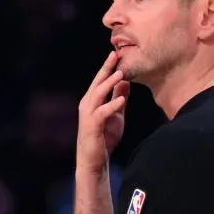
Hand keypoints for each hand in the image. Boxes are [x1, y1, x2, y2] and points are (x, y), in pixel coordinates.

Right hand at [77, 51, 129, 172]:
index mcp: (92, 101)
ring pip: (98, 94)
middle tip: (114, 55)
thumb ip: (119, 99)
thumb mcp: (116, 115)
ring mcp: (88, 114)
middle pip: (97, 83)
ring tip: (120, 74)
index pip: (99, 81)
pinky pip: (102, 112)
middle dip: (106, 69)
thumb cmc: (104, 137)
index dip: (107, 67)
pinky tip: (122, 99)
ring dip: (109, 83)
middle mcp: (87, 104)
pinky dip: (112, 105)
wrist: (94, 160)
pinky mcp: (92, 125)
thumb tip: (125, 82)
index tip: (115, 54)